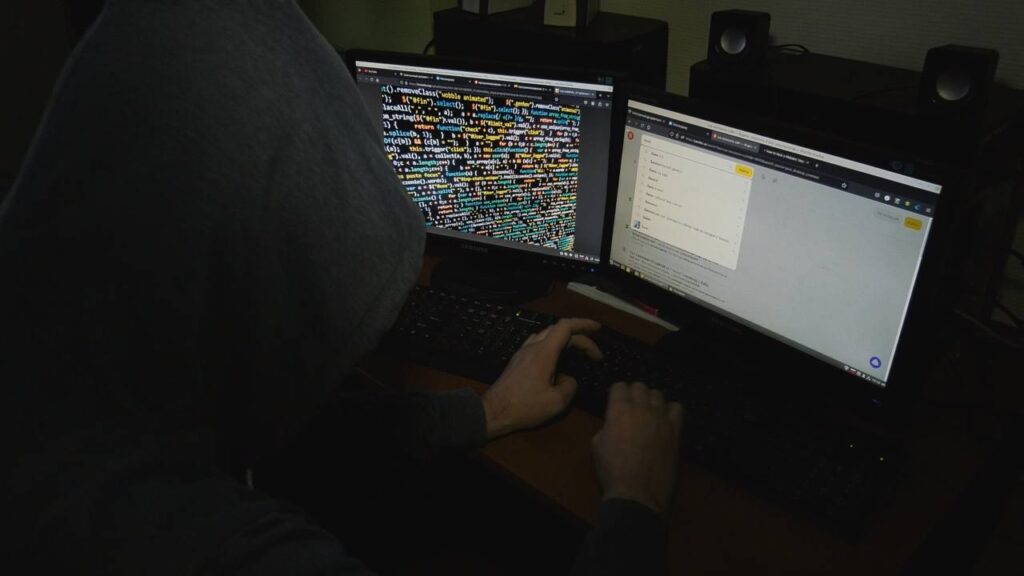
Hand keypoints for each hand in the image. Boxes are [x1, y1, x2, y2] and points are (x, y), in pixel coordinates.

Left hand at [481, 318, 602, 439]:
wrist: (494, 411)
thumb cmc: (525, 406)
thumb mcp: (556, 402)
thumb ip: (570, 386)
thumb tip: (569, 379)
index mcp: (544, 352)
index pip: (566, 327)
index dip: (584, 324)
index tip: (598, 329)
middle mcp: (532, 346)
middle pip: (558, 331)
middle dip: (580, 337)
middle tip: (595, 354)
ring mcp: (522, 352)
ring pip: (547, 336)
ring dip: (565, 340)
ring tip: (579, 353)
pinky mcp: (517, 361)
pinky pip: (538, 344)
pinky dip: (553, 347)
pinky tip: (558, 361)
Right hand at [592, 381, 683, 517]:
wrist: (637, 493)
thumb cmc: (612, 471)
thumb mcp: (596, 446)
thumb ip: (606, 427)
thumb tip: (614, 424)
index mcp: (619, 410)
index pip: (619, 386)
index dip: (615, 392)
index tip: (614, 401)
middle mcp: (642, 409)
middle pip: (640, 386)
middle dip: (633, 393)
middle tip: (630, 406)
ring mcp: (661, 419)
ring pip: (658, 394)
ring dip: (651, 400)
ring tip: (648, 411)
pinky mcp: (675, 431)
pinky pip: (677, 409)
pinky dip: (670, 410)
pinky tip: (665, 419)